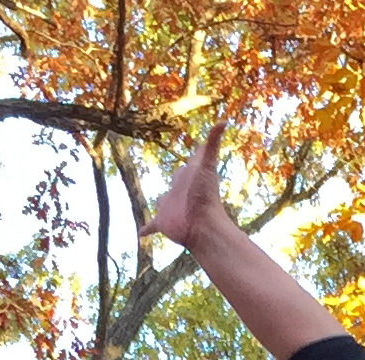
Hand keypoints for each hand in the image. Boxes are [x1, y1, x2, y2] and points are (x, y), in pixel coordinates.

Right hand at [145, 121, 230, 253]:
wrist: (202, 225)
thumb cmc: (205, 195)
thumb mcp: (207, 166)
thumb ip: (212, 144)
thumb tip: (223, 120)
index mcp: (188, 177)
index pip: (190, 165)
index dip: (195, 158)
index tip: (199, 150)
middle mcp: (179, 191)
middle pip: (176, 182)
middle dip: (177, 179)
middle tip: (177, 175)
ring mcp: (169, 207)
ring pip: (163, 202)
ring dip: (162, 203)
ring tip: (160, 202)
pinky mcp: (161, 222)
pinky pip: (151, 226)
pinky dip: (146, 229)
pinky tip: (141, 233)